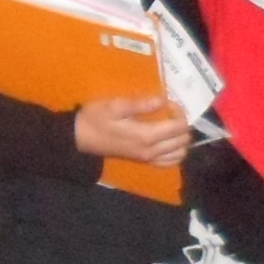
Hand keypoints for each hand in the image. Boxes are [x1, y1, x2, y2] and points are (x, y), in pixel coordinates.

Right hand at [74, 94, 190, 165]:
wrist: (80, 138)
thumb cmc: (95, 118)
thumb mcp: (115, 105)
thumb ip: (140, 104)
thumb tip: (162, 101)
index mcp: (146, 136)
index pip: (178, 127)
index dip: (178, 112)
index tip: (167, 102)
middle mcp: (151, 150)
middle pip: (183, 140)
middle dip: (181, 123)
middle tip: (169, 111)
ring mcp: (148, 159)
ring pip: (180, 153)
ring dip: (180, 139)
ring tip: (169, 125)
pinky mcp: (144, 162)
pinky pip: (170, 162)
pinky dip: (175, 152)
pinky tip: (167, 141)